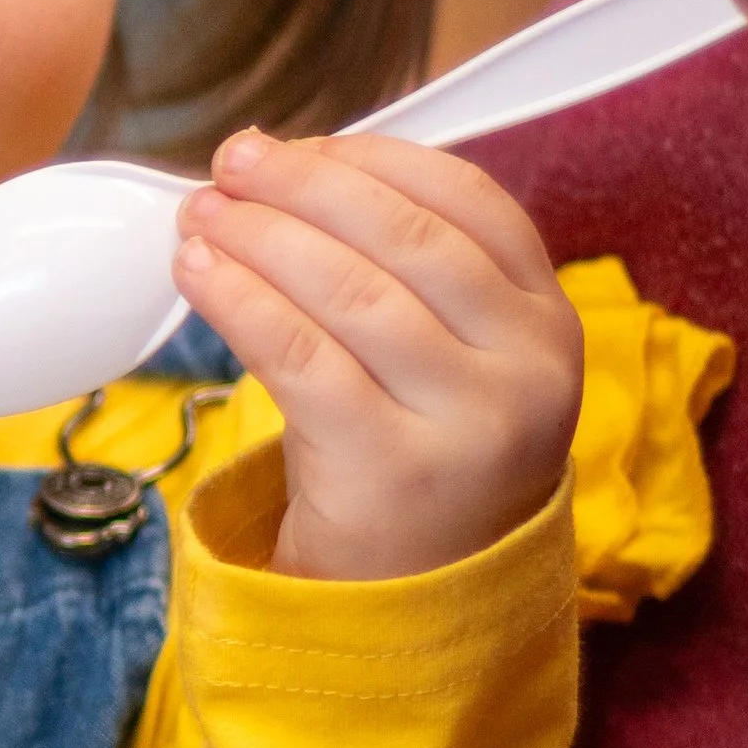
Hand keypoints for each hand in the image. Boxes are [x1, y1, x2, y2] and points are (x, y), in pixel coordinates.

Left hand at [173, 127, 582, 578]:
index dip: (373, 159)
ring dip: (260, 237)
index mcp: (549, 320)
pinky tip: (198, 274)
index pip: (468, 200)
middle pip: (403, 236)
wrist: (420, 602)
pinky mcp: (392, 467)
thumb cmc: (420, 455)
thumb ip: (408, 272)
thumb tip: (284, 166)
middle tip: (232, 163)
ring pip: (348, 291)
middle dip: (305, 186)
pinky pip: (300, 357)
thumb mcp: (458, 361)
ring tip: (201, 216)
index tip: (299, 145)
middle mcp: (526, 367)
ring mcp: (467, 421)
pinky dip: (239, 300)